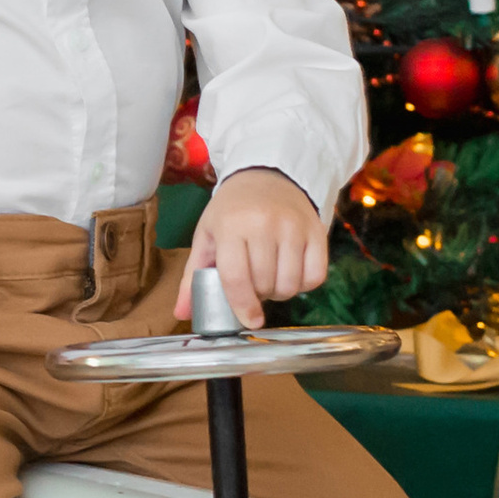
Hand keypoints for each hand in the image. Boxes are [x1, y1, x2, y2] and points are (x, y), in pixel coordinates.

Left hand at [176, 168, 326, 328]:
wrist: (266, 177)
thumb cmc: (232, 211)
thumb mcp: (207, 236)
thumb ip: (194, 276)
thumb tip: (182, 313)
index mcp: (231, 224)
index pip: (236, 277)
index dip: (242, 305)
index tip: (249, 320)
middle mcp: (264, 223)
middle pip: (265, 285)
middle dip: (259, 294)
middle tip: (254, 282)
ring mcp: (293, 226)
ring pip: (290, 284)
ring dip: (281, 291)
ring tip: (271, 276)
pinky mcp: (317, 230)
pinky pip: (315, 277)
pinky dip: (304, 284)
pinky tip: (292, 272)